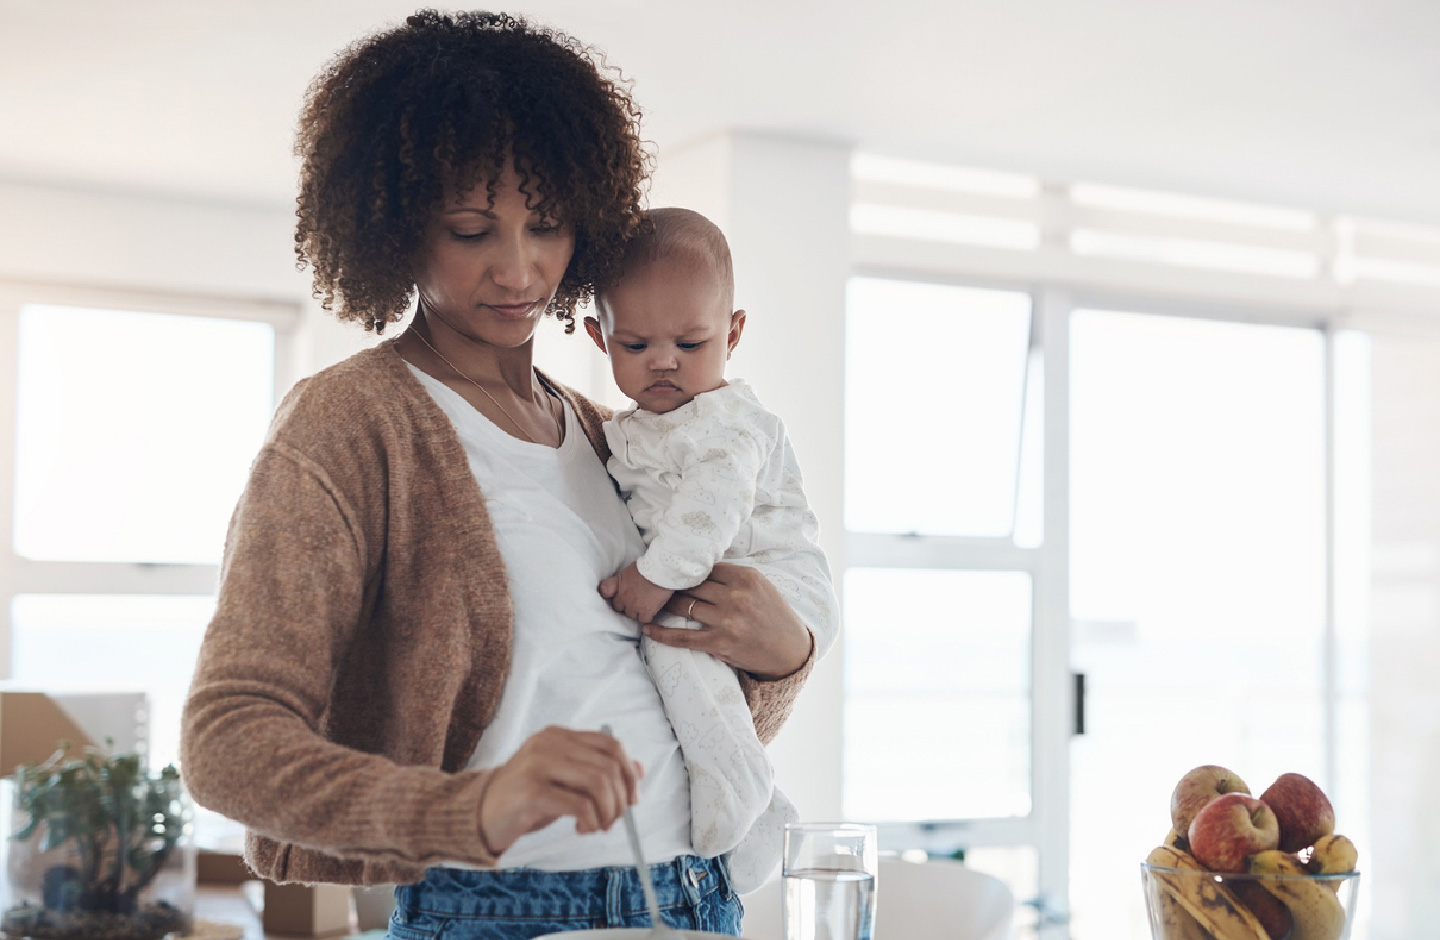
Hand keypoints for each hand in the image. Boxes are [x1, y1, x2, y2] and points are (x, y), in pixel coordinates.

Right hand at [477, 726, 642, 856]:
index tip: (632, 800)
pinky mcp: (531, 790)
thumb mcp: (565, 781)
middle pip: (608, 766)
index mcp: (559, 735)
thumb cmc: (526, 799)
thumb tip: (639, 769)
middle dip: (619, 799)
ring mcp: (538, 763)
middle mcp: (549, 743)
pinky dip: (591, 820)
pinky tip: (582, 828)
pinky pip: (579, 804)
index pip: (611, 744)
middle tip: (613, 821)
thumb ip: (597, 771)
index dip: (628, 772)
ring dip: (607, 812)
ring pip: (598, 783)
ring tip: (597, 826)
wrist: (479, 815)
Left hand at [599, 562, 674, 623]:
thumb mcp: (631, 570)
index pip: (604, 590)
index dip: (608, 593)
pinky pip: (643, 620)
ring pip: (631, 615)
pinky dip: (647, 616)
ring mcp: (634, 606)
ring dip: (636, 611)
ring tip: (644, 605)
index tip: (614, 594)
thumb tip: (627, 583)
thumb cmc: (649, 566)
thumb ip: (624, 579)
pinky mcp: (646, 612)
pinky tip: (652, 610)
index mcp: (618, 583)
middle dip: (625, 604)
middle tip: (634, 600)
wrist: (661, 570)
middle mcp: (623, 597)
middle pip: (618, 607)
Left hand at [643, 562, 812, 679]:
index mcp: (746, 578)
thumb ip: (733, 577)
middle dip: (672, 584)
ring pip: (684, 606)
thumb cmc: (774, 615)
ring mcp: (727, 620)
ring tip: (651, 602)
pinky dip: (662, 634)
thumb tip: (700, 567)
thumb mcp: (761, 587)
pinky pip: (683, 637)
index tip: (674, 569)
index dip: (688, 569)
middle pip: (692, 585)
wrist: (789, 649)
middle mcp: (736, 596)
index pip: (707, 567)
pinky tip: (648, 629)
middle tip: (655, 584)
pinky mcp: (719, 642)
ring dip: (665, 605)